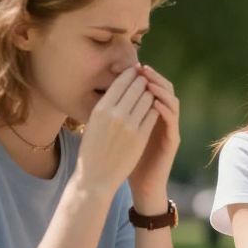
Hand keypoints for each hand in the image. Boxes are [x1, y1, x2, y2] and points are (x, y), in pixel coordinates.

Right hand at [76, 68, 158, 194]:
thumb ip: (105, 107)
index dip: (131, 74)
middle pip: (136, 88)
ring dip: (151, 94)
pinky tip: (154, 109)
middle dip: (143, 81)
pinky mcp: (141, 136)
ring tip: (151, 92)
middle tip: (147, 78)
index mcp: (100, 109)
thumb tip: (117, 88)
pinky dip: (155, 109)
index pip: (120, 83)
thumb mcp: (93, 124)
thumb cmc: (92, 150)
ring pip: (148, 99)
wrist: (96, 177)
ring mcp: (129, 125)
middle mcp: (115, 114)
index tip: (136, 71)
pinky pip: (153, 115)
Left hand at [128, 65, 179, 210]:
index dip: (142, 76)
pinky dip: (165, 108)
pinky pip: (172, 120)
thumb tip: (102, 96)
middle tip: (142, 67)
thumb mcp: (118, 133)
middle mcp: (162, 119)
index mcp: (150, 115)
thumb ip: (116, 115)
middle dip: (153, 77)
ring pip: (172, 101)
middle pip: (164, 90)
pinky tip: (155, 101)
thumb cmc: (126, 160)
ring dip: (161, 89)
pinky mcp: (172, 140)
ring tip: (149, 81)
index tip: (130, 65)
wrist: (141, 184)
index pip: (150, 88)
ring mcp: (169, 129)